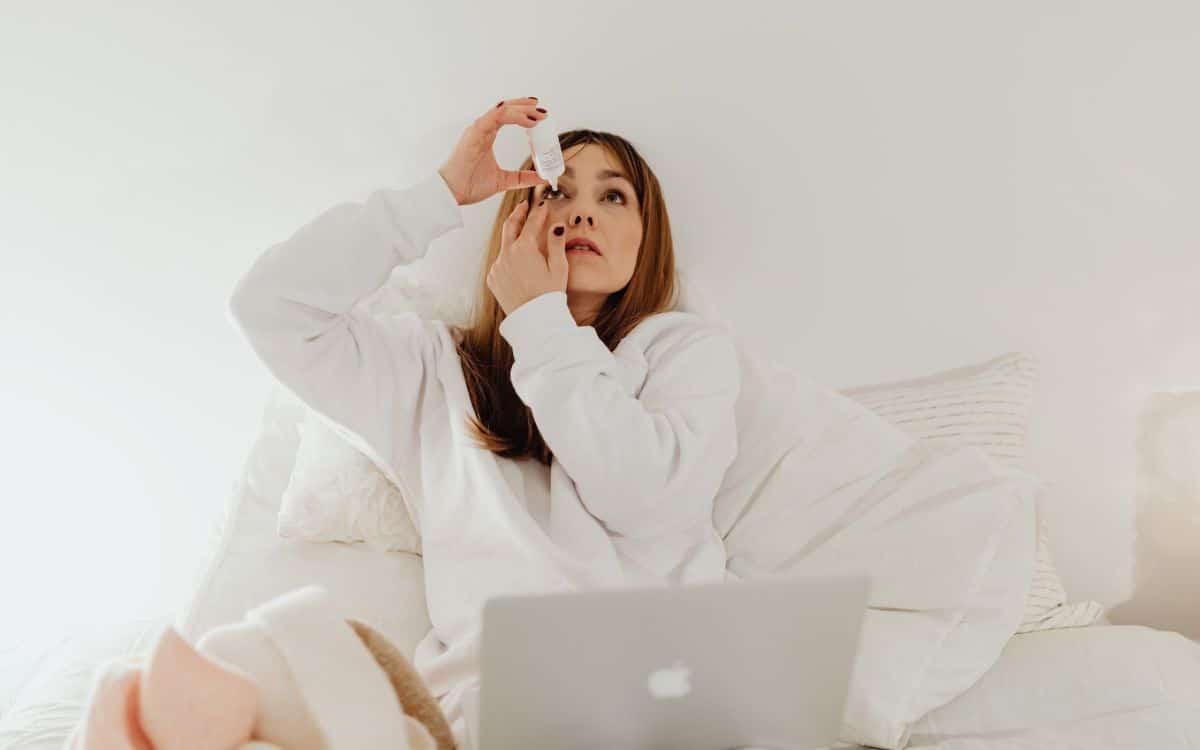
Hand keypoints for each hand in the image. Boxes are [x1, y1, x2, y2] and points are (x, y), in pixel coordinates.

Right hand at [437, 96, 550, 206]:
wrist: (452, 193)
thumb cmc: (470, 185)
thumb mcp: (504, 181)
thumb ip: (522, 178)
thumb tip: (542, 178)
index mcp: (487, 136)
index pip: (507, 116)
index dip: (524, 113)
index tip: (541, 117)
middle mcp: (482, 128)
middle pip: (507, 108)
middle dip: (527, 107)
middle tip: (544, 112)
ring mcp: (478, 128)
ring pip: (503, 109)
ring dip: (523, 109)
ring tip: (539, 114)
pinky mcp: (476, 132)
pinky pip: (497, 116)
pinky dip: (515, 116)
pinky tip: (529, 120)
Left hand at [487, 198, 568, 315]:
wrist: (534, 319)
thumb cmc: (549, 295)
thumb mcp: (559, 267)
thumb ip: (556, 243)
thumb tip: (556, 226)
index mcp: (524, 248)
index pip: (532, 223)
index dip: (539, 211)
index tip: (543, 204)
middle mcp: (507, 254)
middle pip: (510, 226)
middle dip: (518, 214)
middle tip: (524, 206)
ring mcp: (497, 266)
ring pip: (505, 246)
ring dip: (514, 240)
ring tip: (524, 239)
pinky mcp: (493, 278)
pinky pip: (500, 263)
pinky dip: (509, 259)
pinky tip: (519, 266)